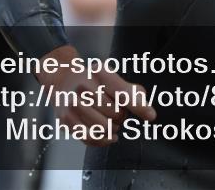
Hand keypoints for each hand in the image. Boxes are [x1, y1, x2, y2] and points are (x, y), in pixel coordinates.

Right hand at [37, 45, 155, 145]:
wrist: (63, 81)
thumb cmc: (94, 81)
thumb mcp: (113, 78)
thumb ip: (133, 93)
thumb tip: (149, 114)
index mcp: (100, 73)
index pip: (123, 94)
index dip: (139, 107)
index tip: (151, 116)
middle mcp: (84, 87)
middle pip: (117, 114)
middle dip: (121, 116)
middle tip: (115, 110)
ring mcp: (73, 104)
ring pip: (104, 128)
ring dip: (112, 129)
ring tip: (110, 121)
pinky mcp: (66, 119)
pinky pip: (90, 138)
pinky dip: (103, 141)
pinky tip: (109, 136)